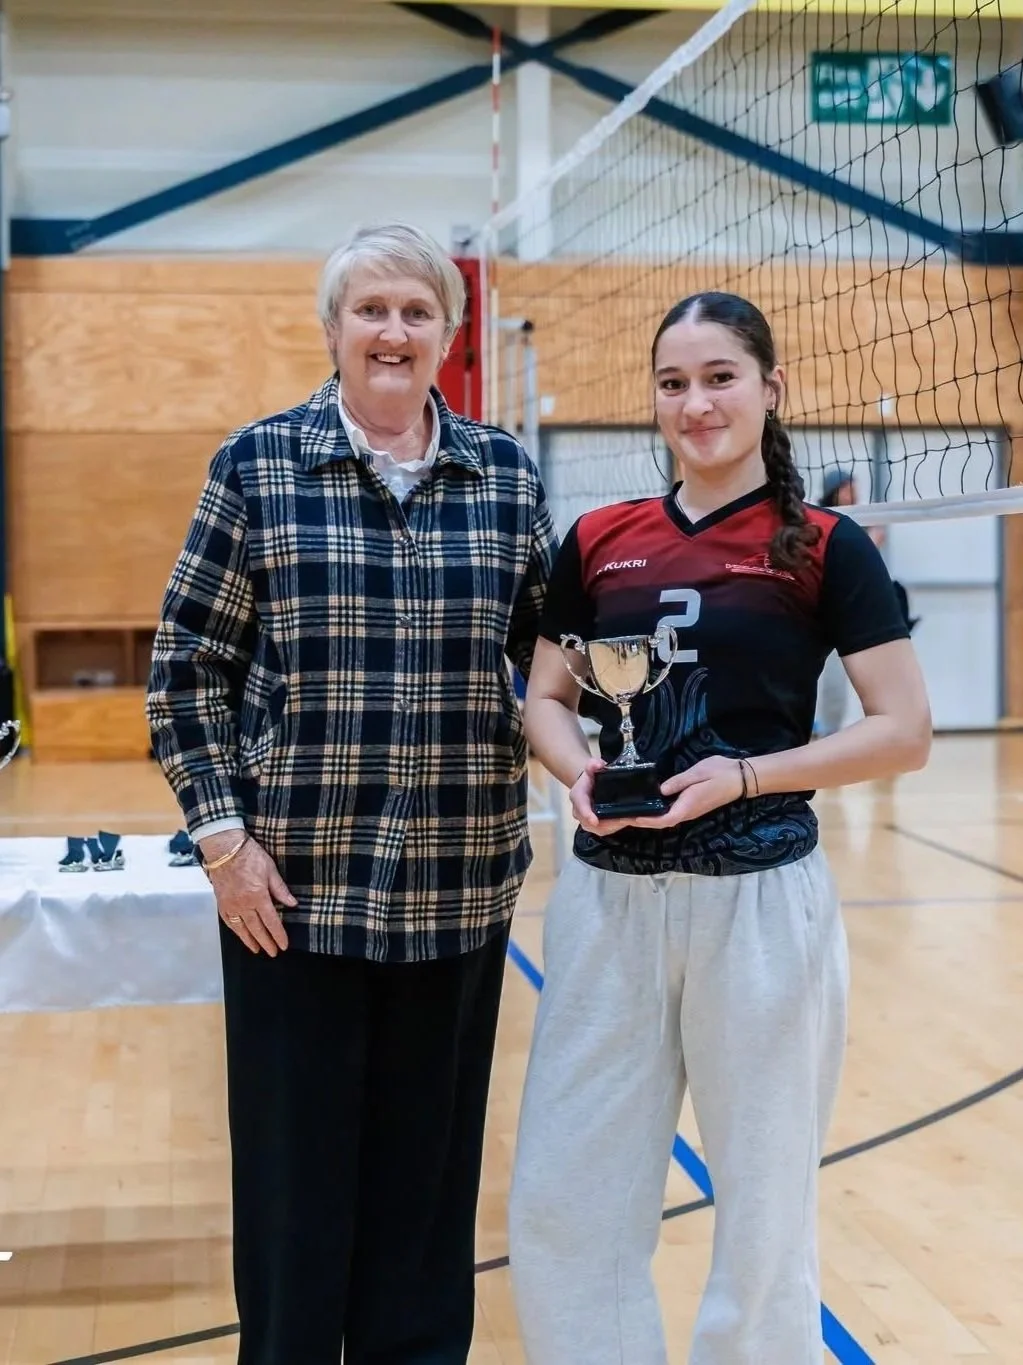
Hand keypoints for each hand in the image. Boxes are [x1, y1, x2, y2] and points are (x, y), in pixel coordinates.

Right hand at [200, 831, 295, 955]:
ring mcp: (230, 905)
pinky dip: (236, 930)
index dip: (278, 935)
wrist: (224, 849)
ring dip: (250, 940)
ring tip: (257, 949)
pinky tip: (240, 934)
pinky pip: (229, 921)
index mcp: (258, 896)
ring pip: (241, 928)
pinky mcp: (221, 902)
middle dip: (266, 942)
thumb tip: (292, 904)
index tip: (283, 945)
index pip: (271, 921)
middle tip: (272, 953)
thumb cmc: (249, 855)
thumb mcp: (270, 869)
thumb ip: (281, 889)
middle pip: (257, 929)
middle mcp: (244, 904)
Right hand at [569, 756, 634, 837]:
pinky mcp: (597, 827)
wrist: (589, 786)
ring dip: (614, 826)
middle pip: (591, 823)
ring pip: (600, 829)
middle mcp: (579, 812)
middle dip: (607, 823)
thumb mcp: (591, 767)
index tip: (594, 821)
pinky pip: (606, 830)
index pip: (581, 806)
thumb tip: (598, 764)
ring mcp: (587, 822)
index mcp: (578, 797)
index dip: (587, 814)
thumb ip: (593, 764)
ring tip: (629, 819)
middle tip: (624, 819)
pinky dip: (617, 826)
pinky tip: (627, 821)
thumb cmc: (590, 778)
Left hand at [632, 755, 744, 829]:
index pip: (664, 819)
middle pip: (663, 822)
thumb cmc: (720, 773)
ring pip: (667, 818)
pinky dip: (660, 812)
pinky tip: (652, 805)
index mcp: (688, 806)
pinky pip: (673, 813)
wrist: (741, 778)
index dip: (647, 821)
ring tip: (634, 812)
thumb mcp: (697, 773)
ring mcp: (692, 810)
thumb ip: (678, 782)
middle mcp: (688, 812)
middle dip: (644, 821)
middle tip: (626, 816)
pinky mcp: (693, 806)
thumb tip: (660, 790)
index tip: (632, 819)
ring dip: (651, 818)